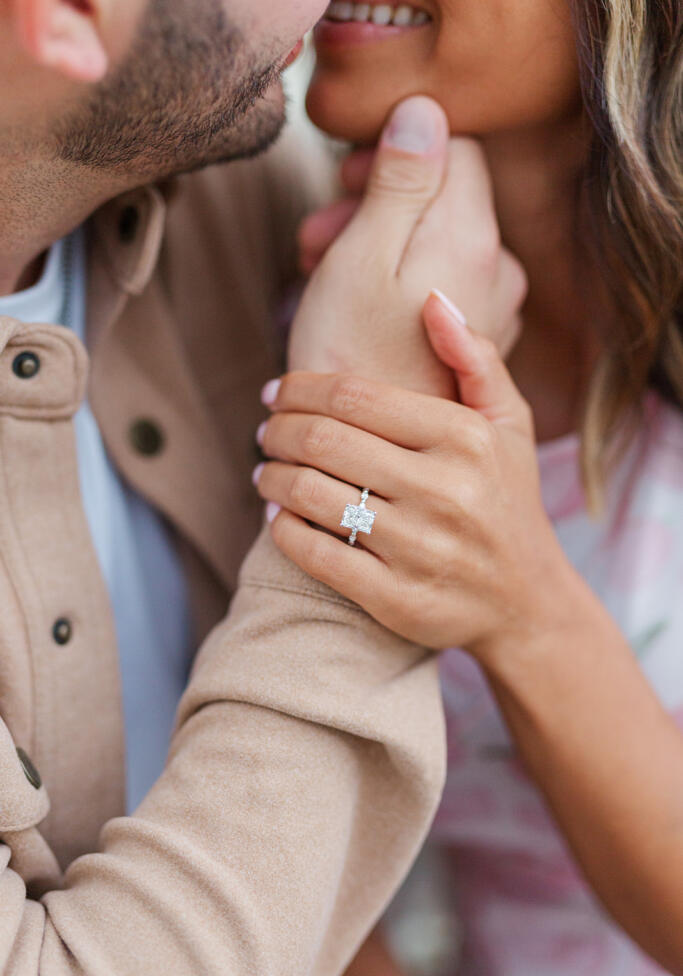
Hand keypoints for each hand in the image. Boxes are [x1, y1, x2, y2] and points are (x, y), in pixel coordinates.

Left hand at [256, 291, 569, 662]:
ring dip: (270, 477)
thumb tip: (433, 301)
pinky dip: (283, 530)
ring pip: (310, 496)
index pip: (354, 396)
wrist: (528, 604)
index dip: (300, 388)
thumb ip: (477, 360)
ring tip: (264, 471)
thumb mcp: (510, 426)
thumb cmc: (509, 502)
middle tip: (264, 432)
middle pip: (324, 441)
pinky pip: (315, 554)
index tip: (276, 392)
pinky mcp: (396, 599)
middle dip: (277, 430)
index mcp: (465, 439)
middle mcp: (444, 491)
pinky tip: (278, 517)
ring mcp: (419, 549)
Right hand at [289, 96, 526, 397]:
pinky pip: (443, 287)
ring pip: (438, 244)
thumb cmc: (350, 355)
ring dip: (381, 245)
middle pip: (445, 198)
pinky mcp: (475, 342)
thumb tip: (424, 111)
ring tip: (324, 276)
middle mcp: (498, 270)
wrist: (365, 461)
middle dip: (378, 205)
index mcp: (472, 237)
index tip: (348, 186)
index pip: (456, 147)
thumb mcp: (362, 254)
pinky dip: (401, 285)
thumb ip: (399, 179)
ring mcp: (492, 310)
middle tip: (318, 239)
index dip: (396, 152)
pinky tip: (360, 309)